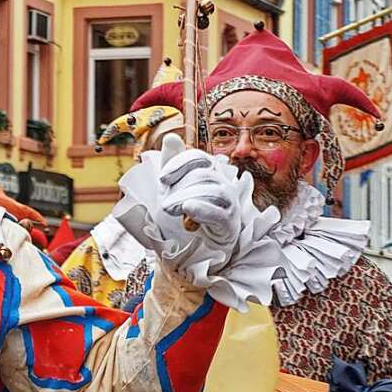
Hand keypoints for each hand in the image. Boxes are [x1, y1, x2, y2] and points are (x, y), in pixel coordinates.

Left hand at [155, 135, 240, 254]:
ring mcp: (229, 207)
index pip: (200, 159)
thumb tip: (171, 137)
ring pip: (213, 192)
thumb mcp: (170, 190)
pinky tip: (188, 210)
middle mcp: (223, 187)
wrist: (186, 253)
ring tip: (170, 210)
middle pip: (205, 175)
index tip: (162, 179)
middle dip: (180, 187)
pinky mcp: (230, 227)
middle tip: (164, 204)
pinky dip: (202, 210)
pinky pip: (220, 214)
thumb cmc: (180, 218)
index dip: (180, 164)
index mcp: (209, 175)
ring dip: (186, 198)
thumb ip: (171, 165)